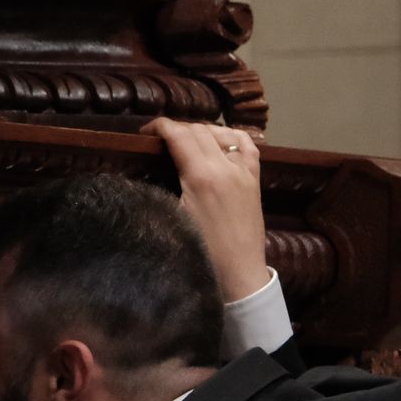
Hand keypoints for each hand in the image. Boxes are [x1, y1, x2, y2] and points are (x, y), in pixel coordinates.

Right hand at [141, 118, 267, 300]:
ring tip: (186, 141)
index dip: (159, 126)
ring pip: (221, 133)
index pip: (178, 135)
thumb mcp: (174, 219)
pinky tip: (221, 141)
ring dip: (201, 131)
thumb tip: (146, 171)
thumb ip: (163, 187)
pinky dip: (231, 137)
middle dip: (177, 128)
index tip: (145, 131)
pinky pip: (246, 145)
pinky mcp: (255, 179)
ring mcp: (243, 171)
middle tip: (160, 140)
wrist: (239, 274)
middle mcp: (225, 166)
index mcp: (201, 176)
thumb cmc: (202, 253)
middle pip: (198, 130)